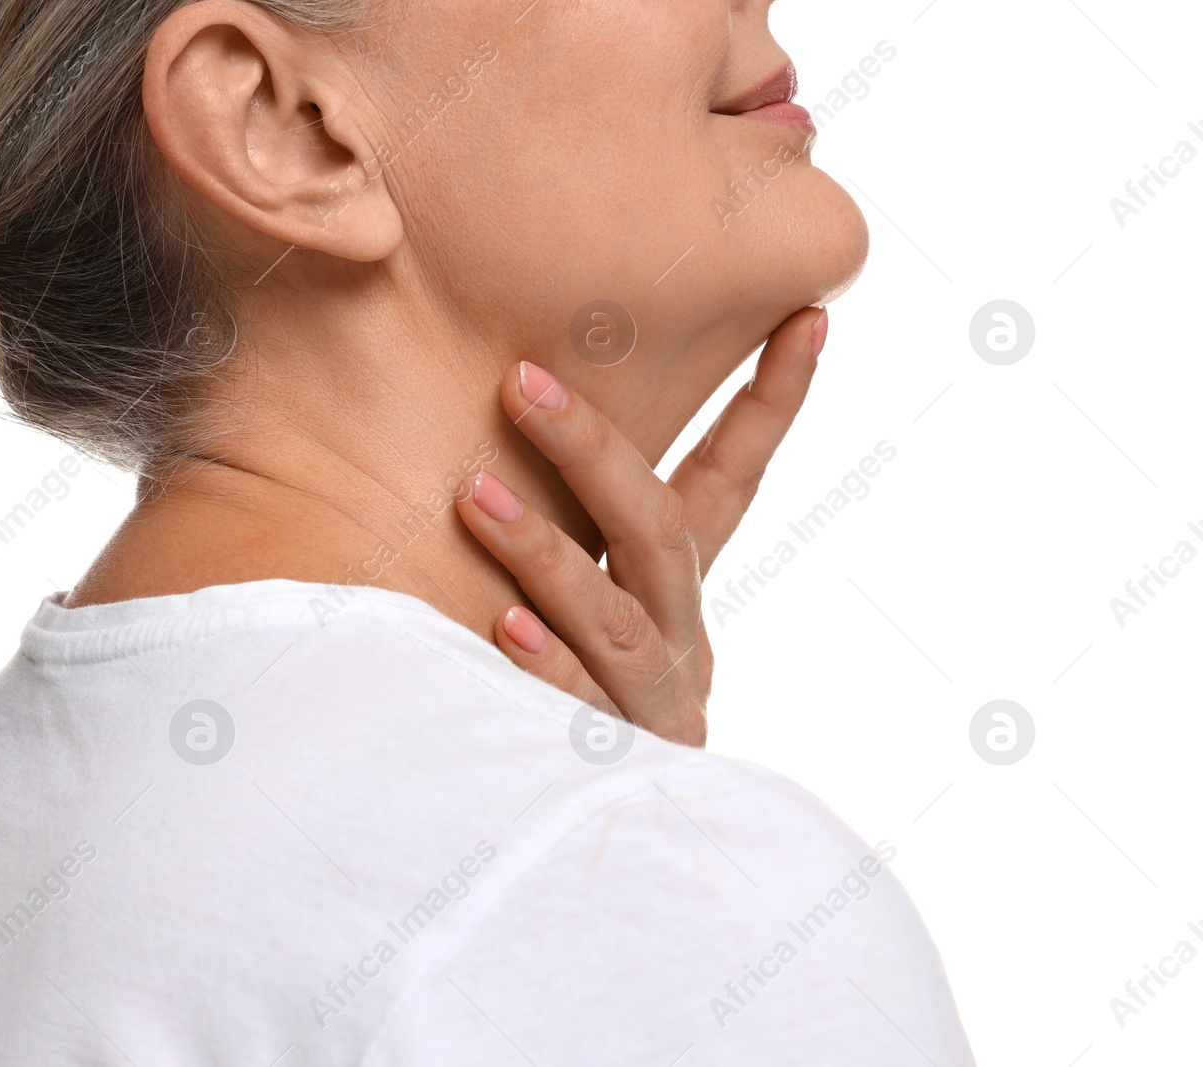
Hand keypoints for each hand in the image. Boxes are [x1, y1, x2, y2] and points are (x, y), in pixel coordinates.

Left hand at [454, 306, 828, 746]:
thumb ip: (566, 526)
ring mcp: (651, 698)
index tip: (809, 314)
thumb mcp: (588, 593)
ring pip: (614, 616)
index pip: (732, 479)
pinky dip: (545, 664)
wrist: (595, 832)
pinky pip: (577, 705)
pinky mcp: (613, 758)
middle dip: (593, 449)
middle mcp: (678, 631)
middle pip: (657, 528)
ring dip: (544, 551)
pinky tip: (504, 629)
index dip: (772, 402)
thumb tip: (497, 406)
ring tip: (475, 496)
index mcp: (677, 583)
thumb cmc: (572, 678)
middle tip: (521, 382)